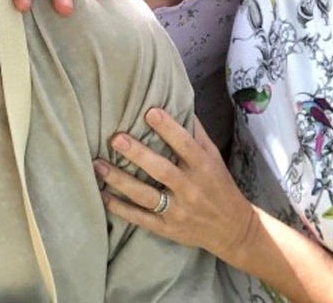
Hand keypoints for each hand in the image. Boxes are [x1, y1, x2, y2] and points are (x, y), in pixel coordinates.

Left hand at [94, 108, 255, 261]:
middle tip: (116, 138)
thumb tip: (178, 102)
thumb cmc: (220, 185)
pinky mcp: (167, 228)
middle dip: (138, 154)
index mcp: (203, 167)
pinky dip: (120, 208)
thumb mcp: (214, 157)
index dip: (168, 128)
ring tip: (98, 165)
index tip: (150, 112)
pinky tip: (102, 195)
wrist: (234, 230)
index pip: (185, 145)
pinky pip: (140, 218)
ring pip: (145, 195)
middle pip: (161, 170)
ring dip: (120, 180)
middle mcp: (190, 189)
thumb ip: (196, 133)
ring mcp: (178, 211)